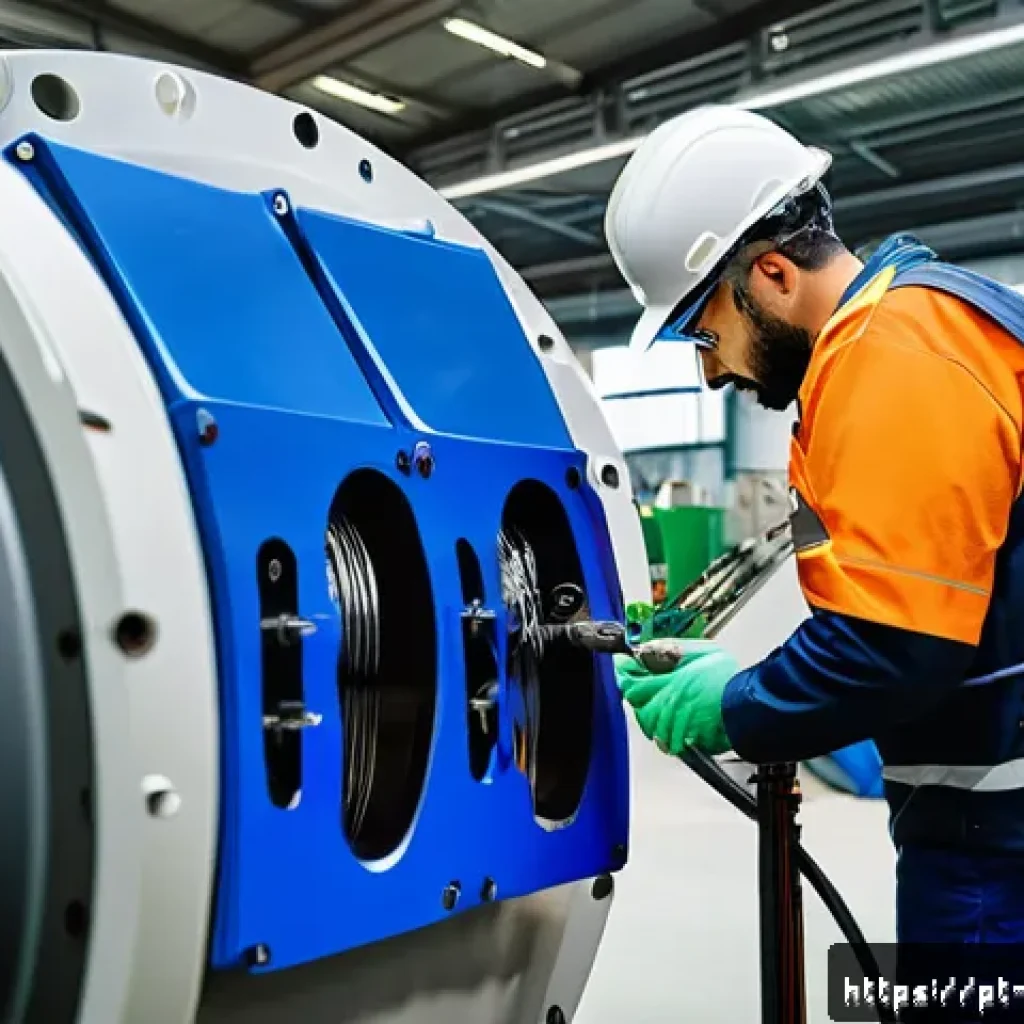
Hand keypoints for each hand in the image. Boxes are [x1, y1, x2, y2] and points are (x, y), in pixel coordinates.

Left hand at [613, 641, 738, 755]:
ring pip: (650, 726)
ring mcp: (679, 727)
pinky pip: (667, 740)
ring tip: (658, 702)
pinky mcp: (689, 741)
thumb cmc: (731, 679)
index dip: (623, 674)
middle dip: (636, 696)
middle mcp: (671, 708)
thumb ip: (673, 650)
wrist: (752, 705)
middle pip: (638, 708)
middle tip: (639, 683)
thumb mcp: (702, 651)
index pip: (632, 684)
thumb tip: (650, 649)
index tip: (623, 666)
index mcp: (673, 684)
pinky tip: (672, 721)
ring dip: (649, 714)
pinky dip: (665, 732)